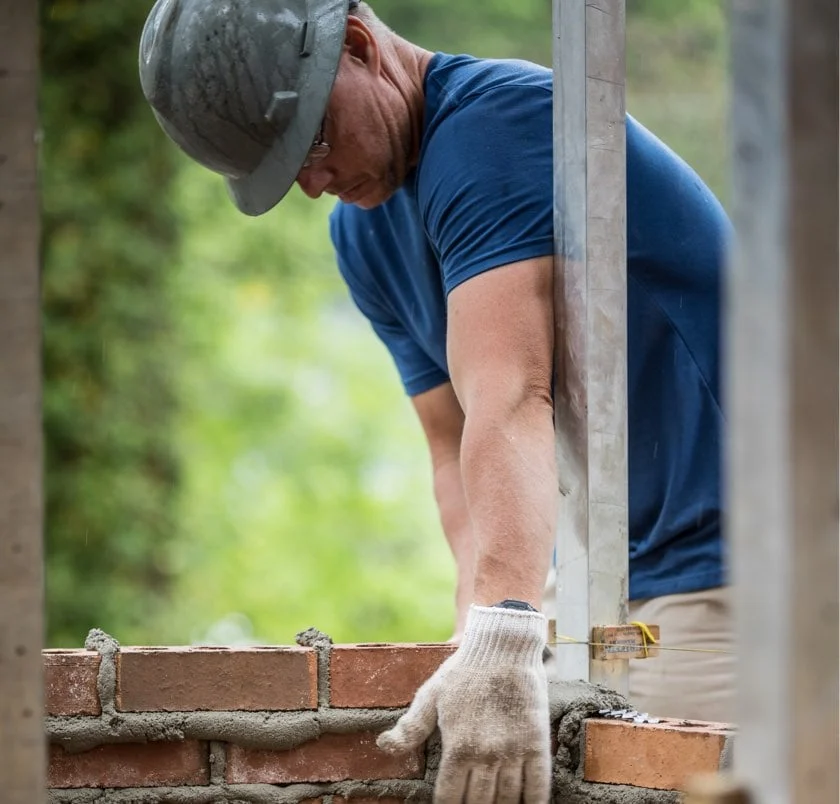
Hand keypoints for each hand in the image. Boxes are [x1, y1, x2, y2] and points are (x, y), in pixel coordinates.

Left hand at [378, 605, 550, 802]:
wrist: (503, 647)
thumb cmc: (464, 670)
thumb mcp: (431, 695)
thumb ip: (410, 726)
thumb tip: (383, 746)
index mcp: (457, 747)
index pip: (450, 798)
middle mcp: (486, 755)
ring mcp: (513, 751)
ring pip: (507, 800)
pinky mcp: (536, 742)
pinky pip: (537, 786)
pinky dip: (533, 802)